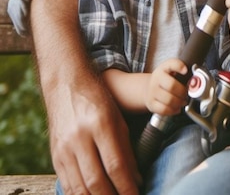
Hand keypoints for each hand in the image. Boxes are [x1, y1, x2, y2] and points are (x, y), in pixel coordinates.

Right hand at [48, 72, 140, 194]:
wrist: (66, 84)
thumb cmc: (98, 99)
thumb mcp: (118, 118)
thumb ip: (126, 149)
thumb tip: (135, 179)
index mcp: (100, 124)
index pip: (115, 165)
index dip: (127, 187)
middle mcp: (80, 138)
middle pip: (96, 181)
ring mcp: (64, 148)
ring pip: (80, 188)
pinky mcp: (55, 155)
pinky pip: (67, 184)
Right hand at [146, 58, 188, 114]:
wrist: (149, 88)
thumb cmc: (164, 79)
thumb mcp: (171, 69)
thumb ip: (182, 70)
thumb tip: (194, 77)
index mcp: (163, 68)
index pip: (171, 64)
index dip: (179, 66)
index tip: (185, 70)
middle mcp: (156, 79)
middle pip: (172, 86)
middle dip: (183, 92)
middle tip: (187, 93)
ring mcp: (152, 92)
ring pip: (169, 100)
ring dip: (179, 102)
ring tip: (183, 101)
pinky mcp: (151, 104)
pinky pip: (164, 110)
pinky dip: (173, 110)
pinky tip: (177, 107)